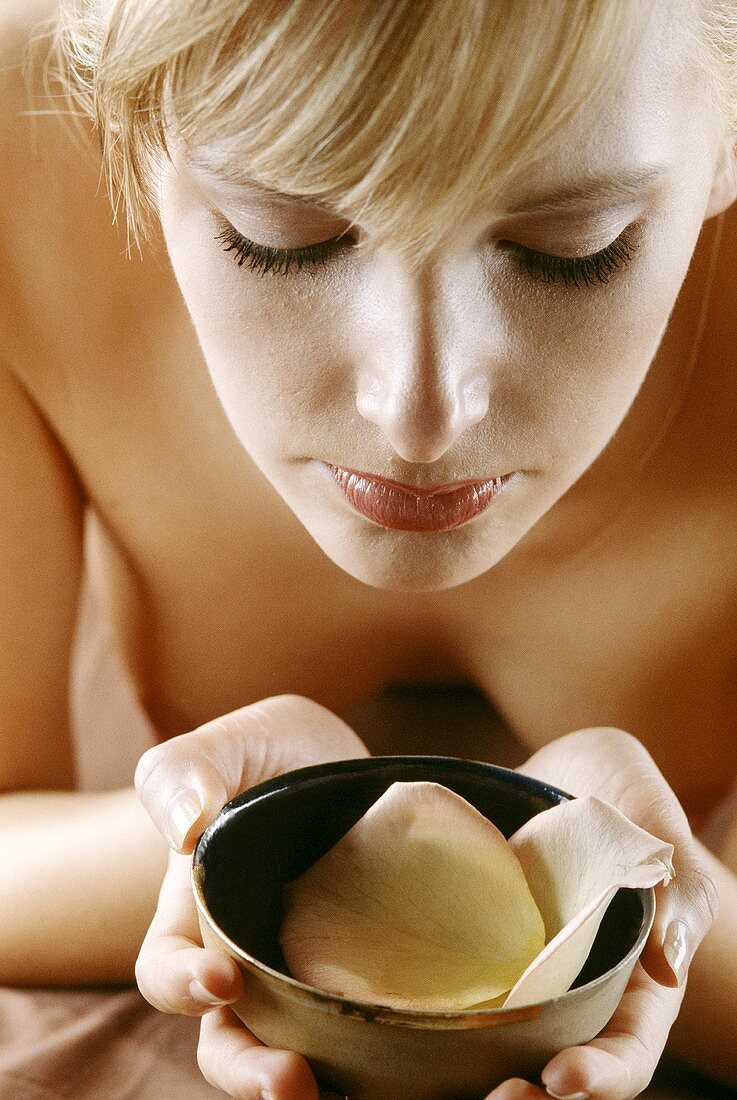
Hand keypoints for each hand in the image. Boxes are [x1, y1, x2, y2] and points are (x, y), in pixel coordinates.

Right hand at [134, 693, 367, 1099]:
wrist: (340, 761)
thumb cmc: (268, 752)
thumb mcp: (228, 744)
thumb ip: (187, 770)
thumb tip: (184, 825)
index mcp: (197, 916)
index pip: (167, 971)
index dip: (182, 986)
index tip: (221, 979)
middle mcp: (248, 962)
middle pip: (232, 1041)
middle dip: (251, 1072)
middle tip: (290, 1083)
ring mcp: (311, 976)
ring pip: (306, 1053)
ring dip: (323, 1086)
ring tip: (351, 1096)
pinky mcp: (371, 979)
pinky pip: (374, 1032)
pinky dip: (394, 1060)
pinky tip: (434, 1060)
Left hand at [481, 727, 718, 1099]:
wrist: (559, 771)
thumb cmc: (621, 790)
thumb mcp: (655, 817)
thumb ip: (678, 884)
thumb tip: (672, 961)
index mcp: (639, 978)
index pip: (629, 1047)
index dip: (604, 1075)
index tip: (561, 1077)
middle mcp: (584, 990)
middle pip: (569, 1069)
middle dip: (539, 1096)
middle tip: (500, 1098)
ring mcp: (532, 978)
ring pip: (516, 1050)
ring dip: (489, 1078)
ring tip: (460, 1091)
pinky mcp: (487, 959)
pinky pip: (473, 1007)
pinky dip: (452, 1034)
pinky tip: (418, 1037)